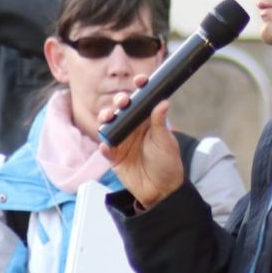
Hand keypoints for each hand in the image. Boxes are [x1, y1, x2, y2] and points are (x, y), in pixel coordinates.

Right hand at [99, 79, 184, 208]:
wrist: (161, 191)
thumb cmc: (167, 165)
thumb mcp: (166, 142)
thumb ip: (160, 123)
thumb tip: (163, 102)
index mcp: (146, 121)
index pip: (141, 101)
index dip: (140, 88)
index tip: (140, 80)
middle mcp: (132, 128)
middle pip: (120, 109)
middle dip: (119, 101)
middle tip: (122, 101)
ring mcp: (122, 141)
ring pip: (108, 125)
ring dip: (106, 119)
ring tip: (108, 118)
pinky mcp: (114, 156)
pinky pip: (105, 148)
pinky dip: (104, 145)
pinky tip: (106, 145)